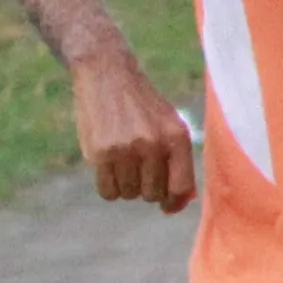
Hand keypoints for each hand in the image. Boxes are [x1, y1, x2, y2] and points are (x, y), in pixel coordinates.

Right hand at [72, 44, 194, 212]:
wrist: (108, 75)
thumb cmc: (144, 107)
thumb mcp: (171, 125)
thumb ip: (179, 162)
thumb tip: (182, 202)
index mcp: (177, 138)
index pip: (181, 187)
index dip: (175, 203)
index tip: (168, 207)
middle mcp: (153, 145)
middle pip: (153, 194)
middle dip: (148, 190)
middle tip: (140, 173)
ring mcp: (126, 149)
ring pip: (130, 194)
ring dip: (127, 187)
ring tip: (124, 164)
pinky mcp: (100, 152)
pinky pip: (107, 191)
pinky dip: (109, 187)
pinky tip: (110, 170)